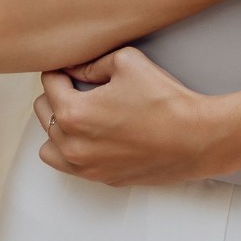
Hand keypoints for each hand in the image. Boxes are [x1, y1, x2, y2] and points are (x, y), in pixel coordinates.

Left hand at [35, 50, 215, 185]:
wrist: (196, 138)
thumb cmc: (165, 101)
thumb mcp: (127, 62)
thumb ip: (92, 63)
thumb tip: (76, 68)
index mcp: (73, 113)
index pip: (48, 83)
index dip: (61, 69)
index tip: (74, 67)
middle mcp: (73, 146)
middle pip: (43, 113)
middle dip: (57, 95)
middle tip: (81, 86)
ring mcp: (87, 167)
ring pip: (50, 146)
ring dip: (60, 128)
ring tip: (83, 115)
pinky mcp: (103, 178)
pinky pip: (72, 165)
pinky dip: (76, 150)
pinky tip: (98, 136)